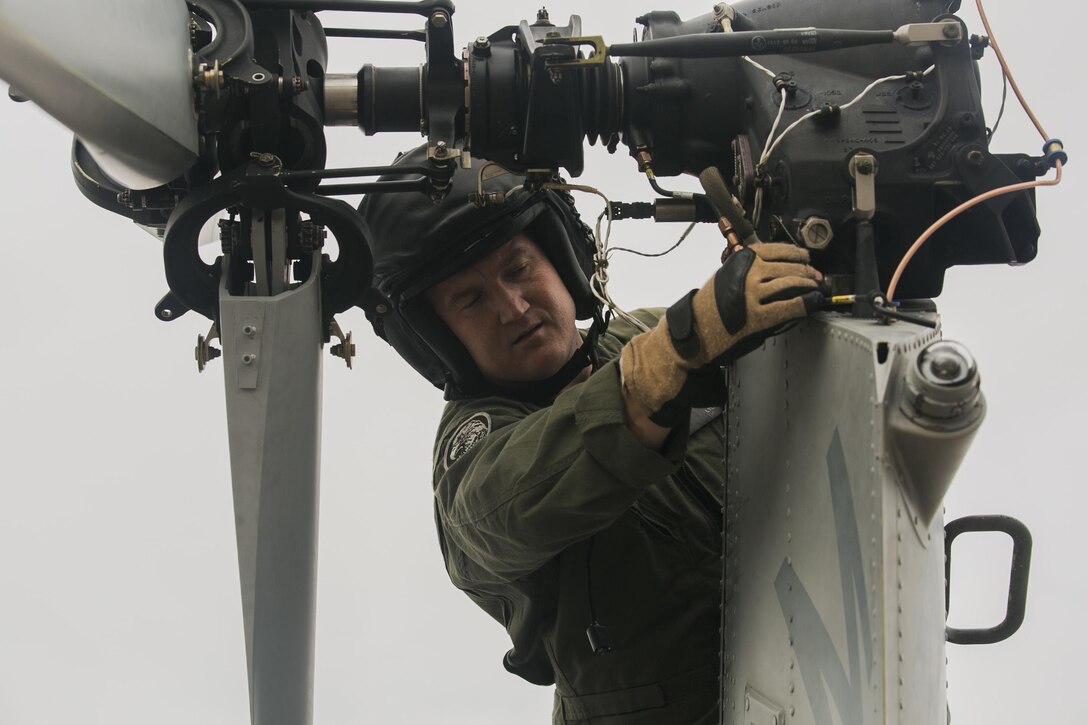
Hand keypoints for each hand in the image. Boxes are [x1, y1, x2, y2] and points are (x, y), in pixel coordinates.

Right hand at [620, 243, 823, 426]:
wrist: (693, 329)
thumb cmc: (707, 305)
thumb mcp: (725, 276)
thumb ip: (747, 268)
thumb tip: (777, 266)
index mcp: (740, 260)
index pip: (776, 249)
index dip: (796, 253)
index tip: (805, 257)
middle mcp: (747, 274)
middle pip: (787, 266)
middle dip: (807, 271)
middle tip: (815, 276)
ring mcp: (752, 295)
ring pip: (790, 283)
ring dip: (808, 285)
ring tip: (815, 289)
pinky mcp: (756, 317)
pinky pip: (788, 307)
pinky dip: (805, 303)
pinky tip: (812, 303)